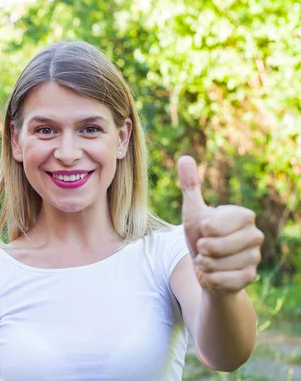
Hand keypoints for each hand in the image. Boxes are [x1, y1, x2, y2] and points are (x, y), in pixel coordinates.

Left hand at [177, 156, 263, 295]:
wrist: (208, 268)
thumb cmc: (201, 236)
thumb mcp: (193, 212)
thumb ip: (191, 187)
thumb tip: (184, 157)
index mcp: (243, 215)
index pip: (215, 224)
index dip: (203, 230)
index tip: (204, 231)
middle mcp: (255, 235)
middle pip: (217, 247)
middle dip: (202, 250)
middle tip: (204, 248)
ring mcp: (255, 257)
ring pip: (218, 265)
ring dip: (204, 265)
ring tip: (207, 261)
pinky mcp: (250, 277)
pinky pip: (223, 281)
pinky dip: (210, 279)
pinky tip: (211, 274)